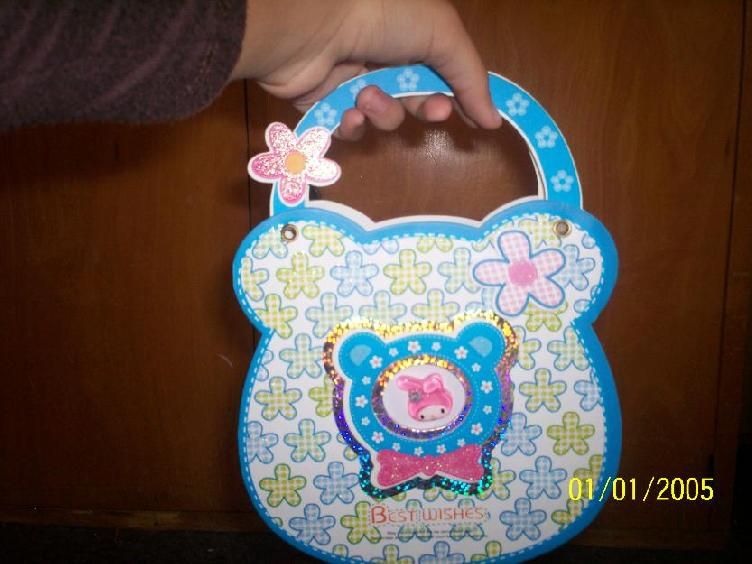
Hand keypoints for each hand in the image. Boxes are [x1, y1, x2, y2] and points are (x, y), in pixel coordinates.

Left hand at [232, 0, 501, 139]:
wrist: (312, 24)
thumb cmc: (383, 16)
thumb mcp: (442, 34)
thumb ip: (471, 78)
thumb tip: (494, 121)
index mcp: (412, 31)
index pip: (442, 72)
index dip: (457, 96)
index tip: (473, 122)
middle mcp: (382, 53)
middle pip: (415, 99)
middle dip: (423, 108)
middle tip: (429, 110)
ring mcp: (351, 78)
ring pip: (383, 116)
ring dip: (383, 112)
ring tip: (366, 96)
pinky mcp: (324, 101)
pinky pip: (349, 127)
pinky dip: (353, 125)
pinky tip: (348, 113)